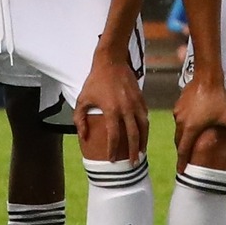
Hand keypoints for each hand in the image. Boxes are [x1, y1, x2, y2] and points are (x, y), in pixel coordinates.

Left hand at [76, 47, 149, 162]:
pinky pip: (145, 117)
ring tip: (141, 152)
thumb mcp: (82, 99)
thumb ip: (80, 119)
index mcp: (112, 110)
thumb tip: (83, 137)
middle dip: (133, 152)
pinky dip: (145, 128)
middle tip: (132, 163)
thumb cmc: (95, 81)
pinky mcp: (141, 98)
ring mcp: (136, 103)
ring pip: (144, 127)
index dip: (113, 150)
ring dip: (143, 142)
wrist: (111, 61)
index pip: (114, 136)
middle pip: (133, 136)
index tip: (112, 161)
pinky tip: (142, 134)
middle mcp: (126, 109)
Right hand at [172, 74, 225, 168]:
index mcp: (190, 129)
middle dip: (182, 150)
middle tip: (185, 158)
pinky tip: (193, 121)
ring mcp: (178, 111)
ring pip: (179, 128)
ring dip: (183, 136)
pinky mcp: (179, 103)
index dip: (182, 162)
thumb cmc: (218, 98)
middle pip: (179, 141)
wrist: (207, 77)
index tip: (180, 171)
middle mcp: (181, 122)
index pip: (183, 150)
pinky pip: (180, 118)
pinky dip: (184, 124)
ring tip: (190, 141)